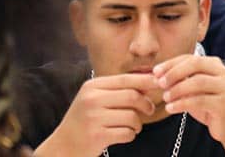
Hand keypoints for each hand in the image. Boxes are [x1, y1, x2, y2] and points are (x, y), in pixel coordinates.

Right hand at [35, 73, 156, 155]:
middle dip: (146, 104)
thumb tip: (151, 80)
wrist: (63, 146)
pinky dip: (131, 135)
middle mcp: (92, 100)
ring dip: (138, 123)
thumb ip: (118, 89)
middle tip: (150, 109)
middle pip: (132, 96)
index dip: (146, 81)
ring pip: (132, 116)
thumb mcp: (96, 98)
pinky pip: (127, 133)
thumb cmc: (85, 120)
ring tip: (132, 126)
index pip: (126, 79)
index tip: (160, 83)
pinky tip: (123, 135)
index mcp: (92, 86)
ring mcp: (93, 118)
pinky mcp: (97, 136)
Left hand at [155, 55, 224, 153]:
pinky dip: (181, 103)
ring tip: (165, 97)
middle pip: (195, 64)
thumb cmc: (208, 105)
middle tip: (160, 83)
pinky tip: (170, 108)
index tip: (155, 72)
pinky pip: (199, 100)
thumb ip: (180, 80)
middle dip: (174, 72)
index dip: (171, 64)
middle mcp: (222, 72)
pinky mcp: (224, 103)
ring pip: (197, 82)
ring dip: (177, 89)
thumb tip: (156, 75)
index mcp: (214, 64)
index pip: (190, 58)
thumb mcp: (193, 90)